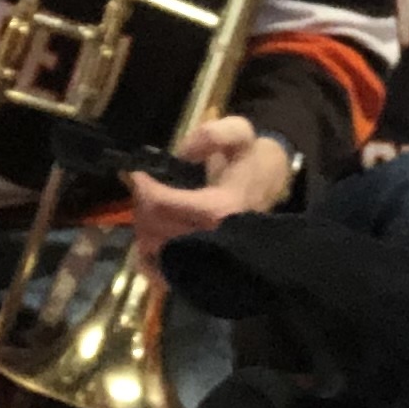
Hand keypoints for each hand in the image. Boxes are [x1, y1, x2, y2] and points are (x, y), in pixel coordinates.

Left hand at [126, 115, 295, 264]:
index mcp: (219, 208)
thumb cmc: (252, 160)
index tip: (137, 174)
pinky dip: (149, 257)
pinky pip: (162, 274)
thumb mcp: (239, 134)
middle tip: (144, 188)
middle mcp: (212, 240)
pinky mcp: (202, 271)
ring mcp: (206, 260)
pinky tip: (152, 236)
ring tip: (151, 207)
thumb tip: (184, 153)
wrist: (271, 186)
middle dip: (142, 207)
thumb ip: (212, 135)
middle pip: (153, 230)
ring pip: (154, 251)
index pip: (163, 206)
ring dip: (144, 227)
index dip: (143, 188)